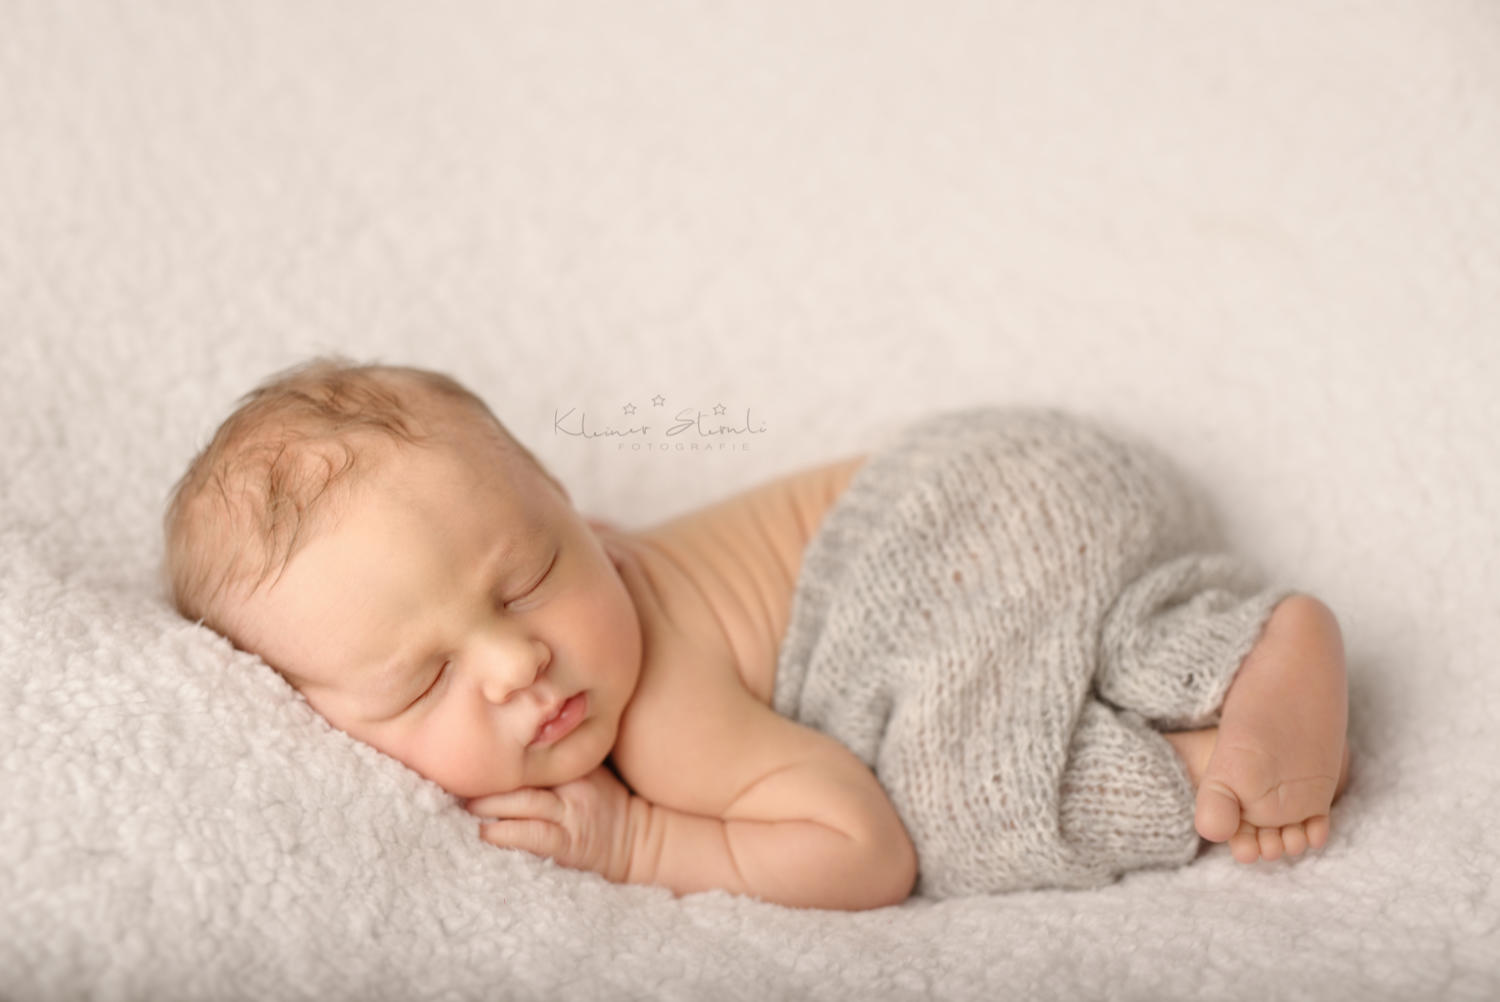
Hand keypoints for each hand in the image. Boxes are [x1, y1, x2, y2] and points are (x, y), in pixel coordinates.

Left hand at [467, 765, 639, 882]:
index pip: (533, 751)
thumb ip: (557, 754)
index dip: (499, 752)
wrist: (636, 840)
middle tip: (454, 779)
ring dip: (487, 805)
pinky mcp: (568, 844)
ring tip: (462, 806)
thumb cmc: (605, 801)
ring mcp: (571, 815)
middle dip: (486, 779)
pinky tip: (485, 832)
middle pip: (523, 775)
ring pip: (523, 803)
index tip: (468, 751)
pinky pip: (532, 835)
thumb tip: (509, 741)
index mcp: (574, 762)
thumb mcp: (588, 767)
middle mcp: (572, 784)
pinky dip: (504, 833)